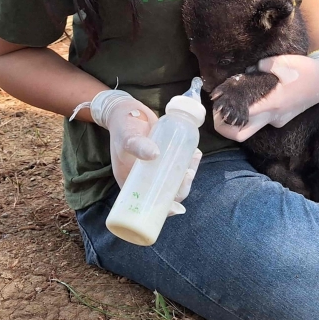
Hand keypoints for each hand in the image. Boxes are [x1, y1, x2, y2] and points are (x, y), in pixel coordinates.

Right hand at [76, 90, 201, 215]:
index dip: (163, 209)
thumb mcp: (127, 137)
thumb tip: (154, 154)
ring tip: (195, 160)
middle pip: (166, 193)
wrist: (127, 110)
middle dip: (181, 188)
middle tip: (188, 174)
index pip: (148, 204)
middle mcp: (144, 178)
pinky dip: (188, 162)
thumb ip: (137, 145)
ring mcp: (155, 167)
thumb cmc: (122, 127)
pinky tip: (195, 154)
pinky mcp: (164, 155)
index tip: (177, 209)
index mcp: (131, 183)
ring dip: (187, 174)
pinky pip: (178, 164)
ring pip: (174, 179)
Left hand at [212, 50, 318, 141]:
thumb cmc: (305, 70)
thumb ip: (262, 65)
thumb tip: (248, 69)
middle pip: (241, 134)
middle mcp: (273, 116)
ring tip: (233, 101)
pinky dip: (254, 111)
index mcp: (272, 103)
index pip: (241, 119)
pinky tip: (253, 97)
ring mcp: (278, 120)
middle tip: (218, 112)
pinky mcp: (281, 119)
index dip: (224, 115)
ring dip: (239, 119)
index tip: (217, 103)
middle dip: (225, 128)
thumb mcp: (283, 61)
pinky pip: (263, 119)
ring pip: (252, 126)